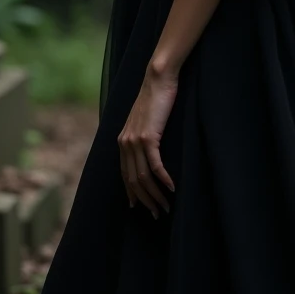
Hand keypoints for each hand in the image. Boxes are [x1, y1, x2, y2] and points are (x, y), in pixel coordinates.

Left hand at [118, 62, 177, 217]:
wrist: (158, 79)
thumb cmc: (155, 98)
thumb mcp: (144, 120)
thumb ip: (142, 136)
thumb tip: (148, 150)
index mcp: (122, 141)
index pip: (125, 175)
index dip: (133, 193)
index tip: (141, 207)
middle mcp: (125, 143)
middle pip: (133, 181)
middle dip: (146, 201)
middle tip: (158, 213)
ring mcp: (135, 141)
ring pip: (143, 177)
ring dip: (156, 195)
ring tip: (167, 206)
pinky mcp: (148, 136)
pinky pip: (155, 165)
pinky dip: (163, 179)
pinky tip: (172, 188)